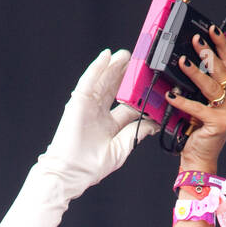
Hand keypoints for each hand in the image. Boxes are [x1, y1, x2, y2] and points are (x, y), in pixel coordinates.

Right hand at [37, 48, 158, 199]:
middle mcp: (98, 113)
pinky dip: (97, 67)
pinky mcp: (78, 102)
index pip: (127, 105)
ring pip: (103, 81)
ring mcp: (88, 106)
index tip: (152, 86)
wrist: (71, 172)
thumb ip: (137, 132)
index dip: (139, 95)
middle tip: (139, 62)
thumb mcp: (122, 148)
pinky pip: (89, 80)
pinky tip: (106, 56)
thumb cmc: (91, 166)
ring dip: (114, 66)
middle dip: (127, 75)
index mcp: (109, 125)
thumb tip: (154, 123)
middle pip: (115, 89)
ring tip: (126, 54)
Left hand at [166, 27, 225, 172]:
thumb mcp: (200, 104)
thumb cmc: (196, 132)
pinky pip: (198, 107)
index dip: (221, 45)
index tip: (212, 29)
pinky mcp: (219, 123)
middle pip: (221, 72)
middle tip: (196, 41)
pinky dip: (183, 101)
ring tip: (183, 62)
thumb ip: (199, 88)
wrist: (198, 160)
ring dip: (195, 73)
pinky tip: (171, 95)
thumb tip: (187, 62)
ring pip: (211, 87)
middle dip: (207, 54)